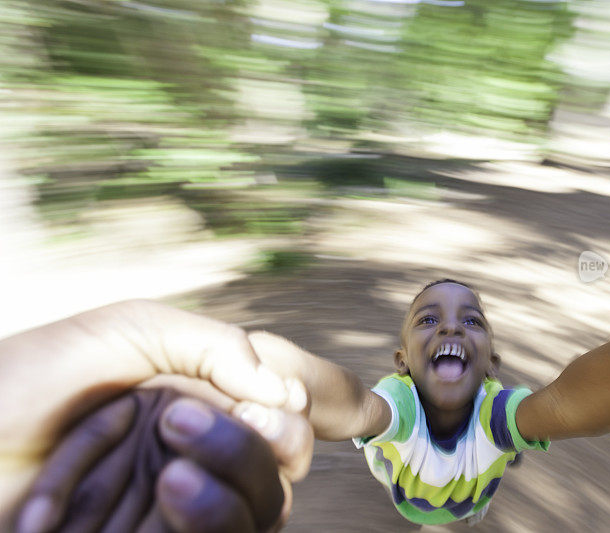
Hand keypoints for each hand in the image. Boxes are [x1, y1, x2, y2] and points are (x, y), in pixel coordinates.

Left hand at [0, 300, 305, 523]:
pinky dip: (187, 526)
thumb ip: (213, 344)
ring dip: (217, 501)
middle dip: (243, 454)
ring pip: (248, 519)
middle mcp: (199, 455)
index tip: (262, 411)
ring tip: (165, 475)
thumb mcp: (126, 331)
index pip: (287, 420)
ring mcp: (175, 506)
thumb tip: (283, 393)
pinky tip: (135, 517)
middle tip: (179, 424)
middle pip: (275, 477)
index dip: (294, 423)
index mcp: (205, 400)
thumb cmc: (30, 378)